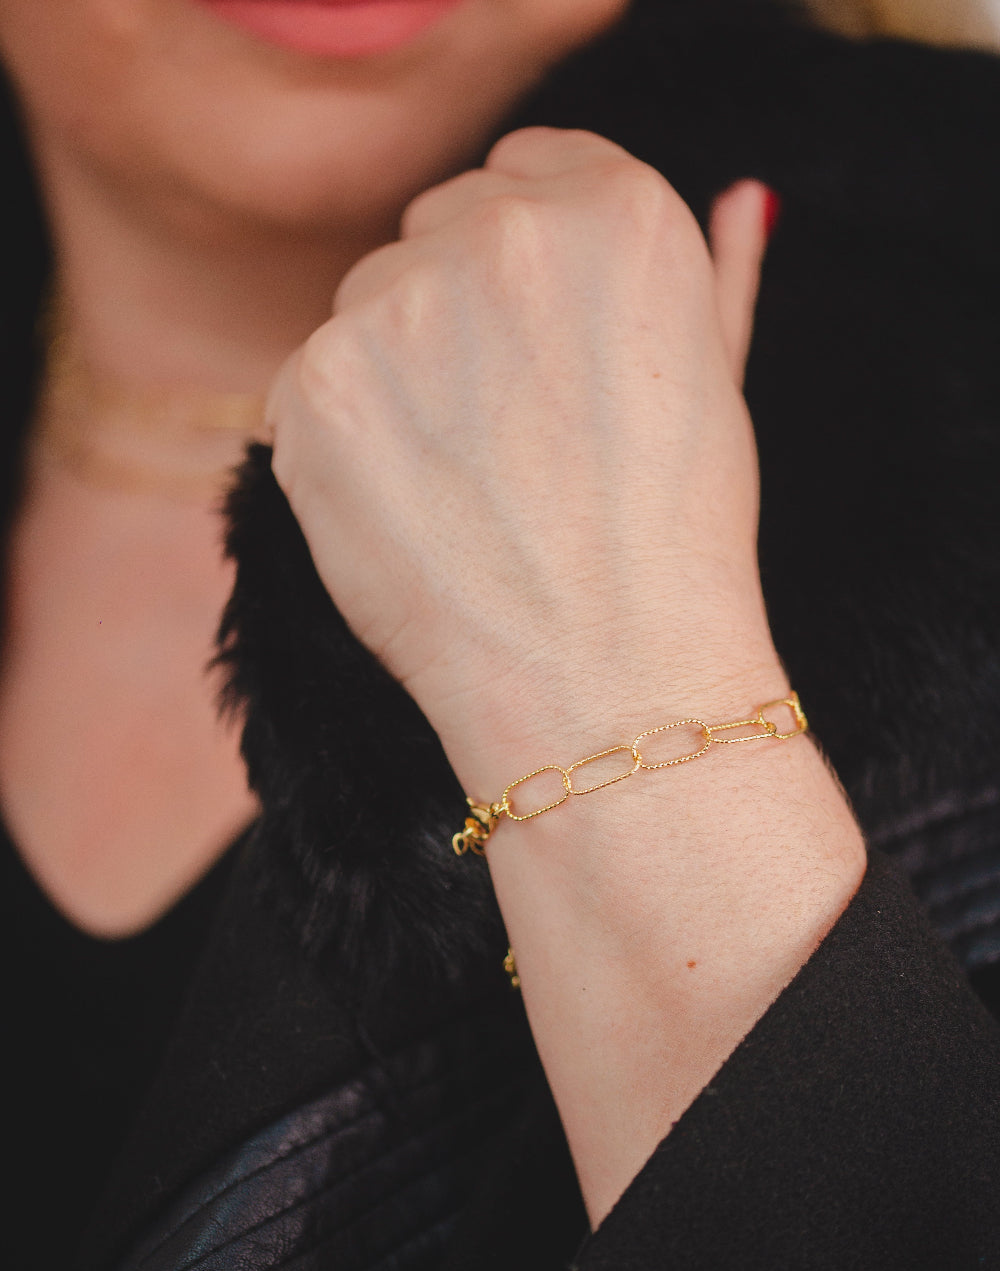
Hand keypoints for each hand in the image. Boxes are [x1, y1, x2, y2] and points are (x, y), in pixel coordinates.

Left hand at [268, 131, 865, 1226]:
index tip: (538, 336)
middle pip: (440, 228)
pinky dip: (349, 440)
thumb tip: (734, 200)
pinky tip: (413, 512)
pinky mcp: (311, 389)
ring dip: (403, 373)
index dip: (532, 257)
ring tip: (469, 487)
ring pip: (371, 305)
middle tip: (509, 433)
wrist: (602, 688)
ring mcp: (395, 306)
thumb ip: (711, 278)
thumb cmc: (674, 548)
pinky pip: (315, 384)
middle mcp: (500, 232)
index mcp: (616, 212)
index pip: (533, 167)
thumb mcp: (719, 390)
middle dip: (464, 311)